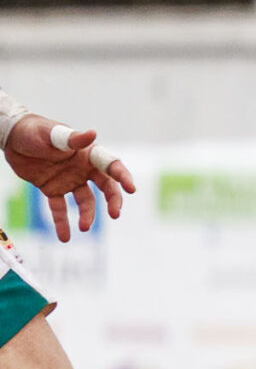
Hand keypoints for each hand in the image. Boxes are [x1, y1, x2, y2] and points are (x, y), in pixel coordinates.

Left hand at [4, 116, 135, 241]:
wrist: (11, 137)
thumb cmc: (34, 130)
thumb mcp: (52, 134)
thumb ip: (72, 138)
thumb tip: (93, 133)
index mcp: (87, 153)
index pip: (111, 165)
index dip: (122, 176)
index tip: (131, 189)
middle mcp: (83, 168)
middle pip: (105, 186)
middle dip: (113, 201)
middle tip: (115, 214)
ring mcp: (69, 180)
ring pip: (85, 201)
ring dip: (87, 215)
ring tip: (83, 228)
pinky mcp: (53, 189)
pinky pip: (60, 208)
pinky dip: (62, 223)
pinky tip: (65, 237)